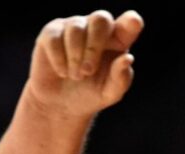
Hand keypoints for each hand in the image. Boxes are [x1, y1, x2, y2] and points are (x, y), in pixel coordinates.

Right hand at [26, 10, 143, 117]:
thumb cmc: (91, 94)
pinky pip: (55, 38)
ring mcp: (73, 27)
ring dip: (75, 57)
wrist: (61, 104)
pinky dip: (59, 59)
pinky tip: (62, 72)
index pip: (128, 24)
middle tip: (88, 71)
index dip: (131, 22)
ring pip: (76, 29)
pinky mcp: (51, 32)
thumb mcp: (110, 93)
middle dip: (94, 46)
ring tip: (75, 76)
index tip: (133, 24)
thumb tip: (127, 59)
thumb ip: (121, 78)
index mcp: (118, 40)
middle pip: (100, 20)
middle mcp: (97, 28)